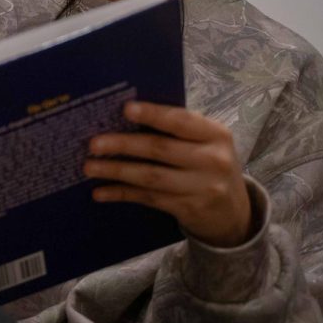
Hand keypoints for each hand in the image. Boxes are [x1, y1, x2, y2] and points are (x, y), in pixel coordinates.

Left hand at [82, 101, 252, 247]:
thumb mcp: (206, 143)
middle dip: (123, 145)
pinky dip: (121, 193)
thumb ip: (178, 130)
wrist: (234, 213)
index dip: (153, 114)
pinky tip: (100, 192)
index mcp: (216, 134)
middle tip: (93, 143)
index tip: (125, 109)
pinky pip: (148, 198)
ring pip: (150, 177)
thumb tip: (126, 115)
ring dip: (116, 171)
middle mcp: (212, 160)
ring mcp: (202, 187)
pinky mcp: (188, 209)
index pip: (181, 121)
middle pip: (160, 149)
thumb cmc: (209, 165)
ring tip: (89, 167)